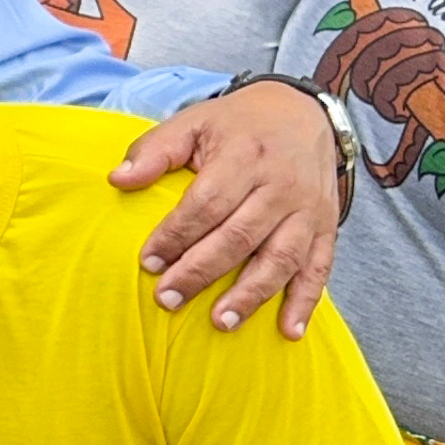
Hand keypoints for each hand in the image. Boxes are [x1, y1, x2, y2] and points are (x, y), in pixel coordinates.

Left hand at [111, 80, 340, 335]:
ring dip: (251, 295)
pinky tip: (288, 332)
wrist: (303, 113)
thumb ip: (155, 150)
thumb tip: (118, 180)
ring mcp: (308, 210)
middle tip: (168, 298)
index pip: (207, 202)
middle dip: (202, 271)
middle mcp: (280, 185)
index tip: (147, 261)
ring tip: (220, 323)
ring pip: (281, 258)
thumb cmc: (237, 125)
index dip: (177, 234)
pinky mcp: (326, 227)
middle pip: (240, 235)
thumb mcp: (194, 122)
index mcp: (244, 156)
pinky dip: (306, 302)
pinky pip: (320, 268)